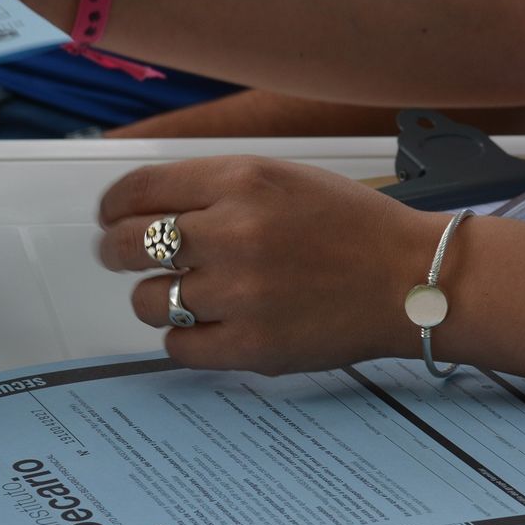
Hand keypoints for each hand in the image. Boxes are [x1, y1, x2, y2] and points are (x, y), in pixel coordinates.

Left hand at [98, 156, 448, 373]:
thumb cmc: (354, 227)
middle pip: (128, 246)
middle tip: (123, 257)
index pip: (138, 191)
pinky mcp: (252, 346)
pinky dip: (184, 337)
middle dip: (117, 251)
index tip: (112, 218)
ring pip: (148, 301)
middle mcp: (234, 232)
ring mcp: (241, 293)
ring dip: (157, 297)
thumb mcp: (284, 177)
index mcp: (242, 180)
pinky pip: (178, 346)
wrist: (412, 279)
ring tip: (185, 294)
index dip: (113, 207)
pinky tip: (208, 325)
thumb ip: (218, 187)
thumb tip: (148, 204)